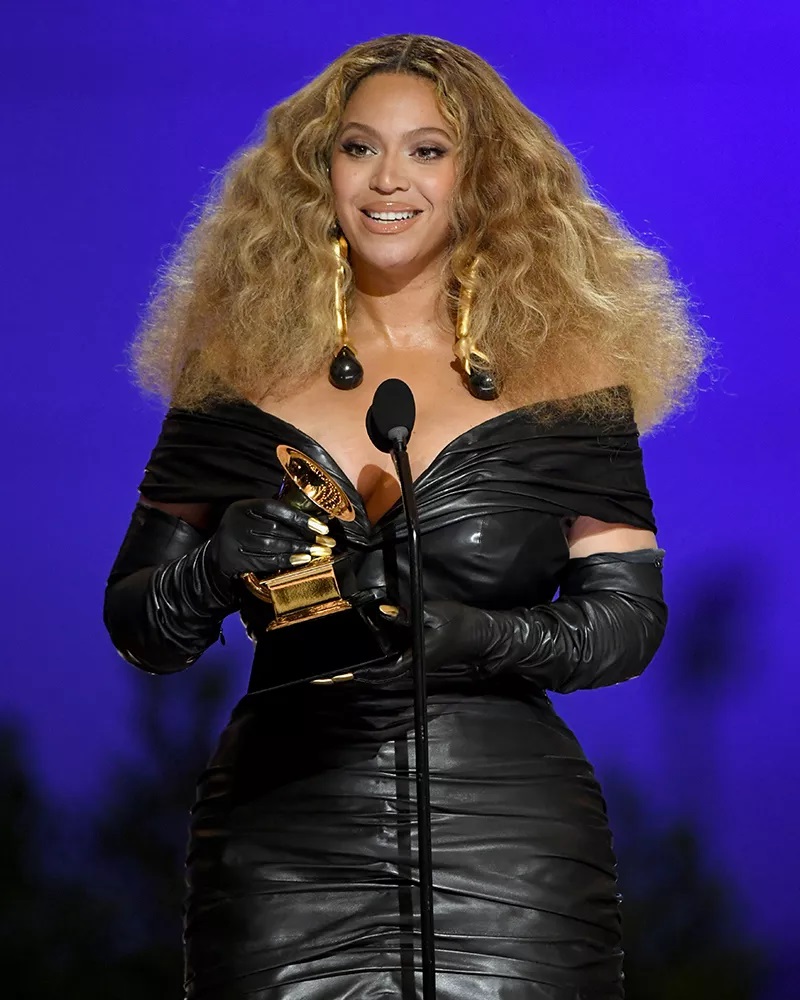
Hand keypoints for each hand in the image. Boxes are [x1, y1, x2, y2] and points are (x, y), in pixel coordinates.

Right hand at [204, 498, 335, 600]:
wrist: (217, 553)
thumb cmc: (244, 530)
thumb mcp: (253, 515)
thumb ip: (276, 513)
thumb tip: (313, 518)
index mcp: (245, 506)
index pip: (276, 509)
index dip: (300, 517)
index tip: (322, 526)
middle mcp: (238, 521)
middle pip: (277, 528)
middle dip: (304, 536)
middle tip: (325, 542)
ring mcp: (236, 541)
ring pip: (273, 545)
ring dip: (298, 549)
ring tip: (317, 552)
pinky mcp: (238, 560)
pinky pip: (266, 561)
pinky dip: (286, 561)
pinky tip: (301, 560)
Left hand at [355, 600, 499, 685]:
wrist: (480, 634)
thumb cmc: (460, 625)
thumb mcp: (432, 614)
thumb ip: (406, 615)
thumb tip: (382, 611)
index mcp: (415, 660)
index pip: (383, 672)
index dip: (363, 673)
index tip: (344, 673)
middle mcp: (414, 666)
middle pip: (381, 675)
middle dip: (359, 673)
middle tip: (337, 669)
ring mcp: (416, 664)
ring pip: (387, 669)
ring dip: (369, 666)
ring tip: (347, 660)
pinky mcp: (418, 658)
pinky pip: (394, 662)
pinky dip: (380, 659)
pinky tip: (370, 647)